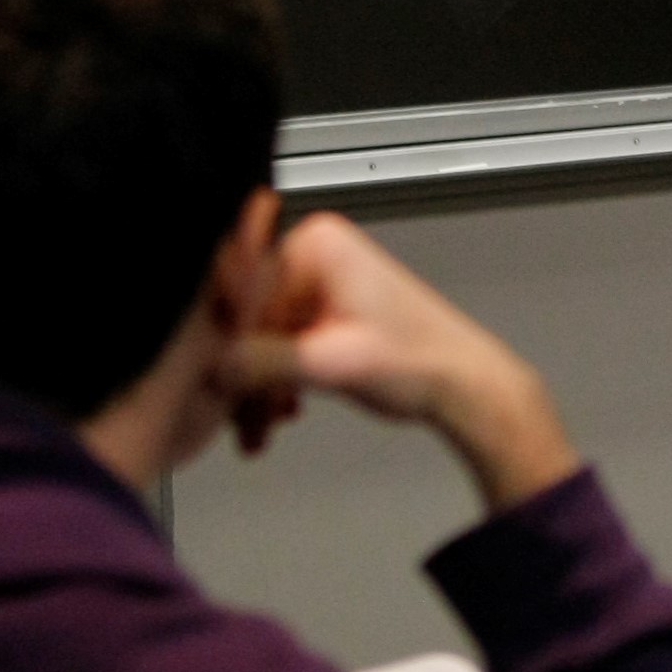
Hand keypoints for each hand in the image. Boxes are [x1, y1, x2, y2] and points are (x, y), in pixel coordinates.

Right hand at [220, 214, 582, 513]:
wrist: (461, 384)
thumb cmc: (417, 360)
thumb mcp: (329, 361)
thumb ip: (261, 361)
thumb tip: (210, 367)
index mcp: (317, 244)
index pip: (242, 288)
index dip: (227, 341)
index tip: (214, 382)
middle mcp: (315, 254)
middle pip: (249, 316)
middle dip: (243, 372)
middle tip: (239, 418)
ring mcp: (320, 284)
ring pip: (261, 337)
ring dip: (258, 386)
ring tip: (261, 428)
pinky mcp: (324, 314)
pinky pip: (280, 345)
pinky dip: (276, 382)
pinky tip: (280, 415)